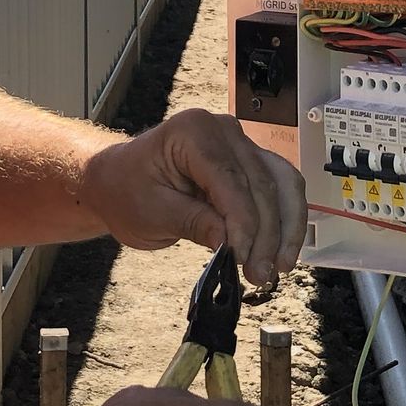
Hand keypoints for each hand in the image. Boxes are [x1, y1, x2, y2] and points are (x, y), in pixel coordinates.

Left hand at [80, 109, 306, 286]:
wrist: (119, 181)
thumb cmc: (127, 191)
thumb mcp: (152, 212)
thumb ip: (194, 223)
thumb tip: (233, 244)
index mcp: (194, 131)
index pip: (232, 179)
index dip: (244, 223)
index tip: (243, 259)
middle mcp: (224, 130)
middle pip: (263, 183)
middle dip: (266, 234)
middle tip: (260, 275)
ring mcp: (241, 144)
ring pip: (283, 184)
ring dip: (286, 228)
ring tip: (278, 267)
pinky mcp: (250, 162)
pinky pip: (280, 188)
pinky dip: (285, 220)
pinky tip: (283, 251)